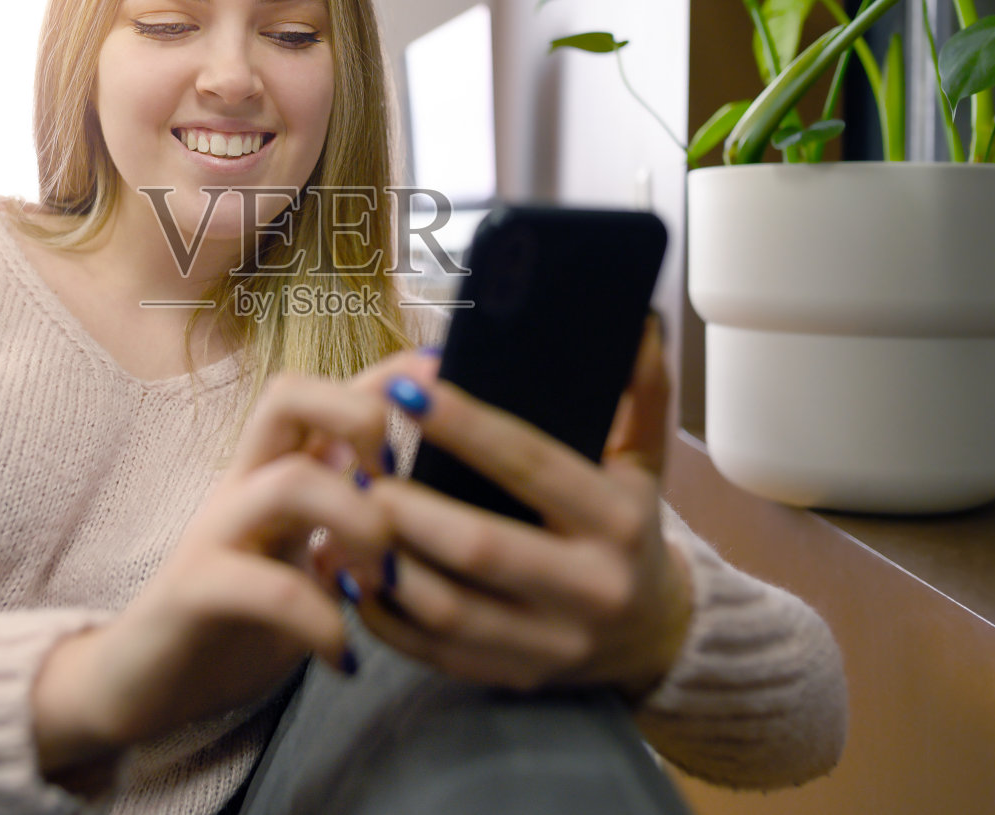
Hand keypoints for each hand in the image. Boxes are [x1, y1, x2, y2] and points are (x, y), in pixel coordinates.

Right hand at [29, 372, 392, 782]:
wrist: (143, 682)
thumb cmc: (238, 618)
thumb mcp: (306, 559)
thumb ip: (348, 520)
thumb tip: (420, 494)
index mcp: (274, 471)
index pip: (325, 395)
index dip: (383, 373)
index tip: (442, 362)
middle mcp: (243, 484)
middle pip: (287, 397)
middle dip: (358, 417)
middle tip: (395, 481)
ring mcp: (215, 532)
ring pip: (289, 483)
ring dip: (357, 522)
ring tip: (380, 578)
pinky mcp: (195, 591)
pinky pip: (267, 587)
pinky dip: (321, 620)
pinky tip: (344, 658)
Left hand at [352, 319, 692, 697]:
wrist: (655, 633)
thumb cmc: (631, 524)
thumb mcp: (644, 457)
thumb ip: (641, 389)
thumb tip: (636, 319)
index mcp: (619, 519)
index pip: (532, 465)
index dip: (468, 428)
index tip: (408, 392)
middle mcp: (592, 586)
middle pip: (482, 547)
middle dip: (410, 507)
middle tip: (354, 468)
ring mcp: (552, 641)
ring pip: (451, 609)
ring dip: (386, 564)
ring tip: (339, 518)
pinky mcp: (515, 675)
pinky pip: (436, 651)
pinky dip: (385, 616)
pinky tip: (349, 575)